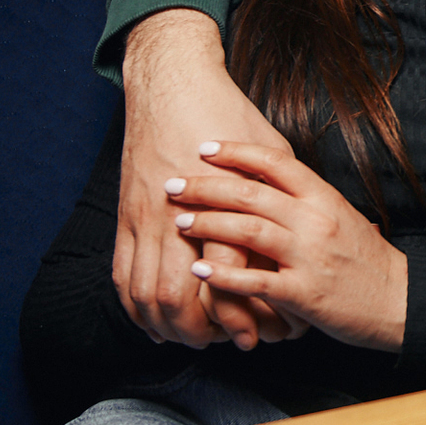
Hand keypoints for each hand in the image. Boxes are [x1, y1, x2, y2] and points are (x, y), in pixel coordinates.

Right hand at [115, 9, 304, 349]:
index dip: (244, 312)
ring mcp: (145, 216)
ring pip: (145, 294)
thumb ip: (281, 194)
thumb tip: (303, 233)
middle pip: (181, 297)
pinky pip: (122, 274)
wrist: (173, 80)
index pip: (229, 274)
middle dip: (202, 331)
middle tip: (225, 344)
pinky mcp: (126, 214)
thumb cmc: (228, 112)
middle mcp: (176, 214)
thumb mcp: (270, 150)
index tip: (262, 334)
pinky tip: (152, 321)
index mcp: (219, 201)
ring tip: (190, 341)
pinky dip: (134, 306)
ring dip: (165, 326)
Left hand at [171, 140, 408, 352]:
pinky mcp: (305, 294)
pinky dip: (225, 275)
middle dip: (207, 186)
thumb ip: (306, 201)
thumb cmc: (366, 261)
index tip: (205, 147)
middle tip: (173, 183)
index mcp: (325, 198)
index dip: (237, 151)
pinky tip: (201, 270)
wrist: (399, 301)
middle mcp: (316, 221)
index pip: (276, 162)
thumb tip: (268, 180)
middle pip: (252, 192)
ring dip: (209, 224)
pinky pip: (257, 281)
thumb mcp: (341, 217)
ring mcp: (310, 257)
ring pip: (250, 231)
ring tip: (180, 221)